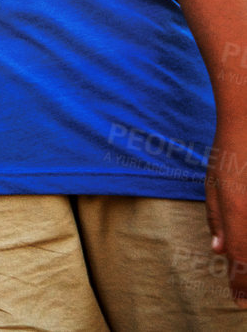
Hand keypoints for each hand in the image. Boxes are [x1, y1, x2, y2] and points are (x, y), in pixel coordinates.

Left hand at [207, 123, 246, 305]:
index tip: (240, 302)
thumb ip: (218, 221)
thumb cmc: (230, 154)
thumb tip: (219, 251)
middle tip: (245, 296)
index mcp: (239, 213)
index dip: (243, 285)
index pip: (242, 259)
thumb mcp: (214, 187)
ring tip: (245, 276)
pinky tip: (244, 249)